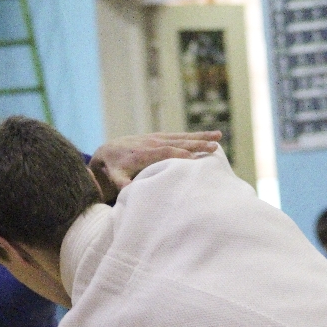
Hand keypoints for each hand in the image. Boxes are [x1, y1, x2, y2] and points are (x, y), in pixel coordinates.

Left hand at [89, 131, 221, 202]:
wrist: (108, 151)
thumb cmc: (113, 168)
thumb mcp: (114, 177)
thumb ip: (121, 182)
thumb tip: (127, 190)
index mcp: (143, 154)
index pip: (164, 153)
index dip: (180, 155)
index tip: (195, 160)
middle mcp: (152, 143)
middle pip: (178, 143)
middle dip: (196, 145)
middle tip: (214, 147)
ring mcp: (158, 138)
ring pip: (182, 137)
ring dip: (201, 137)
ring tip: (219, 137)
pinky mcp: (161, 137)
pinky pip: (180, 136)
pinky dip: (195, 136)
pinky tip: (209, 136)